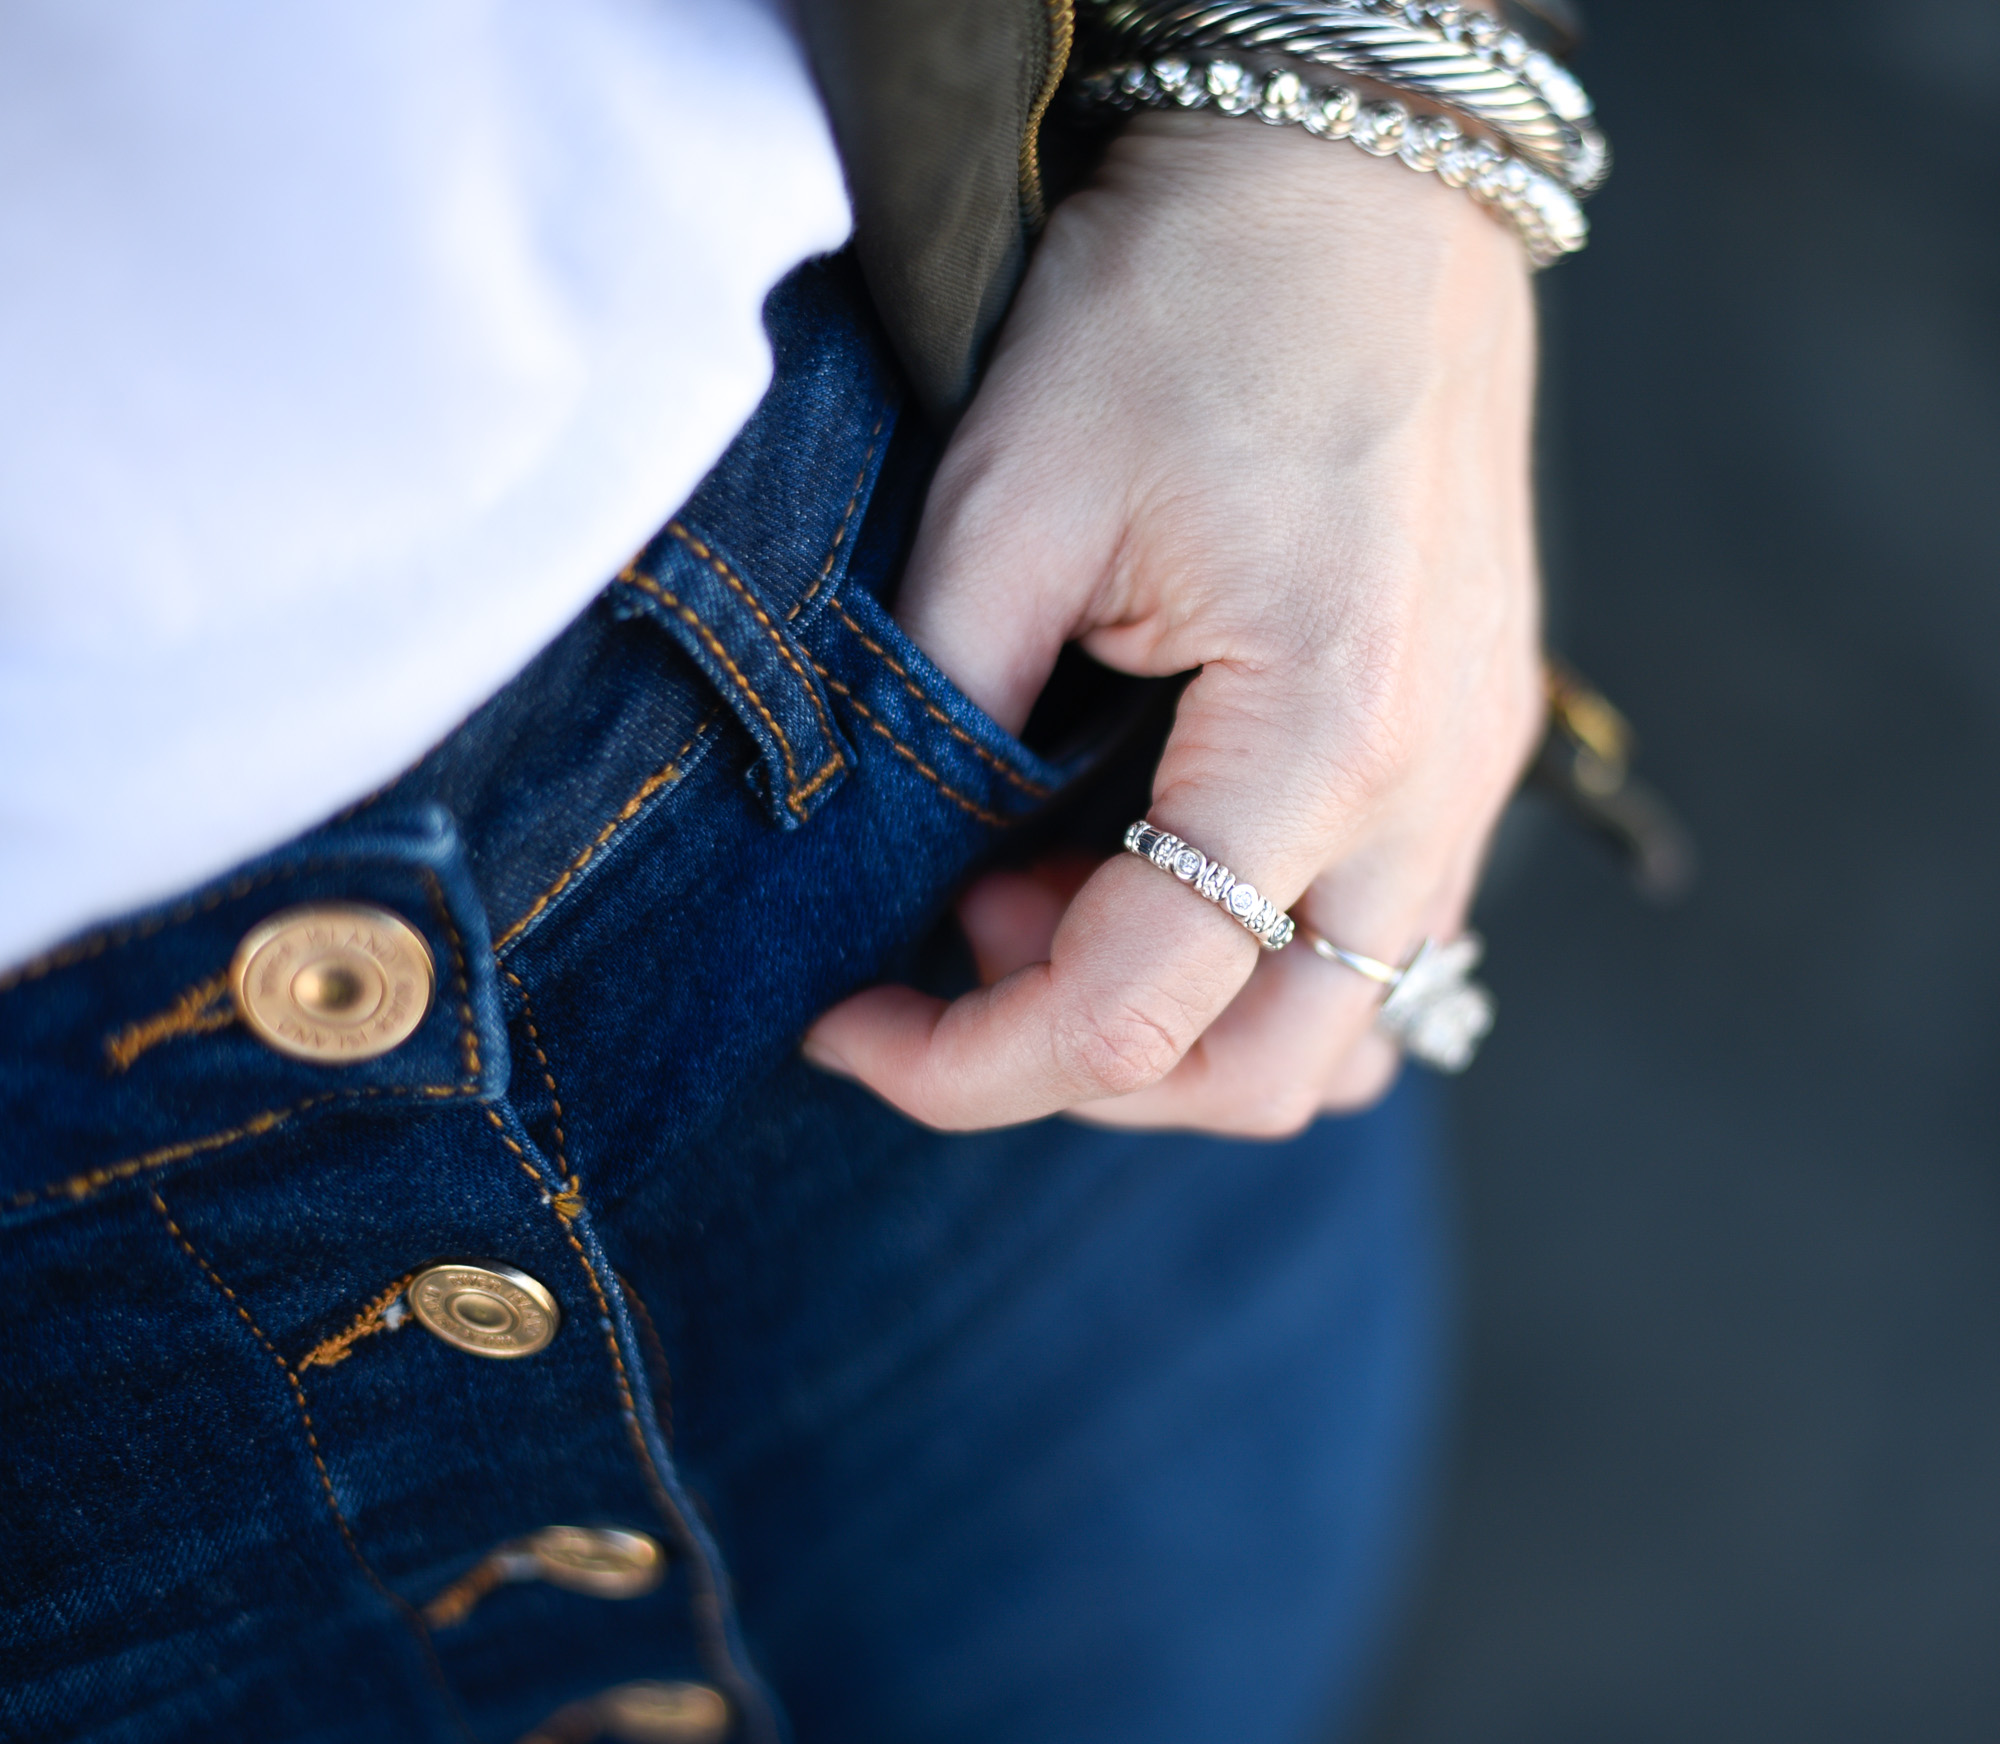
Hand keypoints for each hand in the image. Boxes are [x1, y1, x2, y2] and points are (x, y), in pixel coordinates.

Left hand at [804, 108, 1544, 1133]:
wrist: (1356, 179)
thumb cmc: (1189, 301)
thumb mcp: (1009, 500)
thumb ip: (944, 712)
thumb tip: (904, 869)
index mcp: (1323, 736)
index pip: (1135, 1012)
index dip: (963, 1064)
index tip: (848, 1027)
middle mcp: (1432, 787)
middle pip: (1259, 1074)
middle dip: (1079, 1064)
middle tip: (960, 939)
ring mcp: (1473, 768)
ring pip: (1333, 1024)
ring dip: (1176, 1017)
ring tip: (1054, 888)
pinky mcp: (1473, 733)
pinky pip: (1377, 932)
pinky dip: (1252, 949)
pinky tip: (1155, 852)